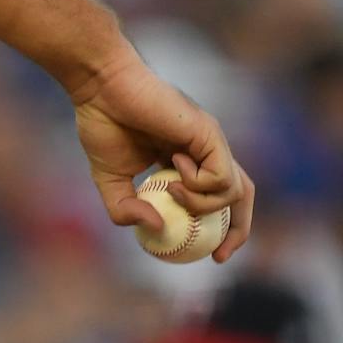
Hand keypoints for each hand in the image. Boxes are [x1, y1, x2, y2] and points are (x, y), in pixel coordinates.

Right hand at [69, 51, 253, 261]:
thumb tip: (156, 228)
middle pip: (242, 195)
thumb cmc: (102, 122)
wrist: (100, 86)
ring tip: (172, 191)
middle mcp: (206, 151)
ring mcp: (211, 142)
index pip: (218, 197)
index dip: (220, 229)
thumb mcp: (108, 178)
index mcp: (187, 159)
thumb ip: (125, 208)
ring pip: (235, 191)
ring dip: (203, 205)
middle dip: (239, 230)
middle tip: (218, 253)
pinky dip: (198, 184)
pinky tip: (171, 165)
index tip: (208, 255)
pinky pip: (220, 177)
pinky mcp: (210, 134)